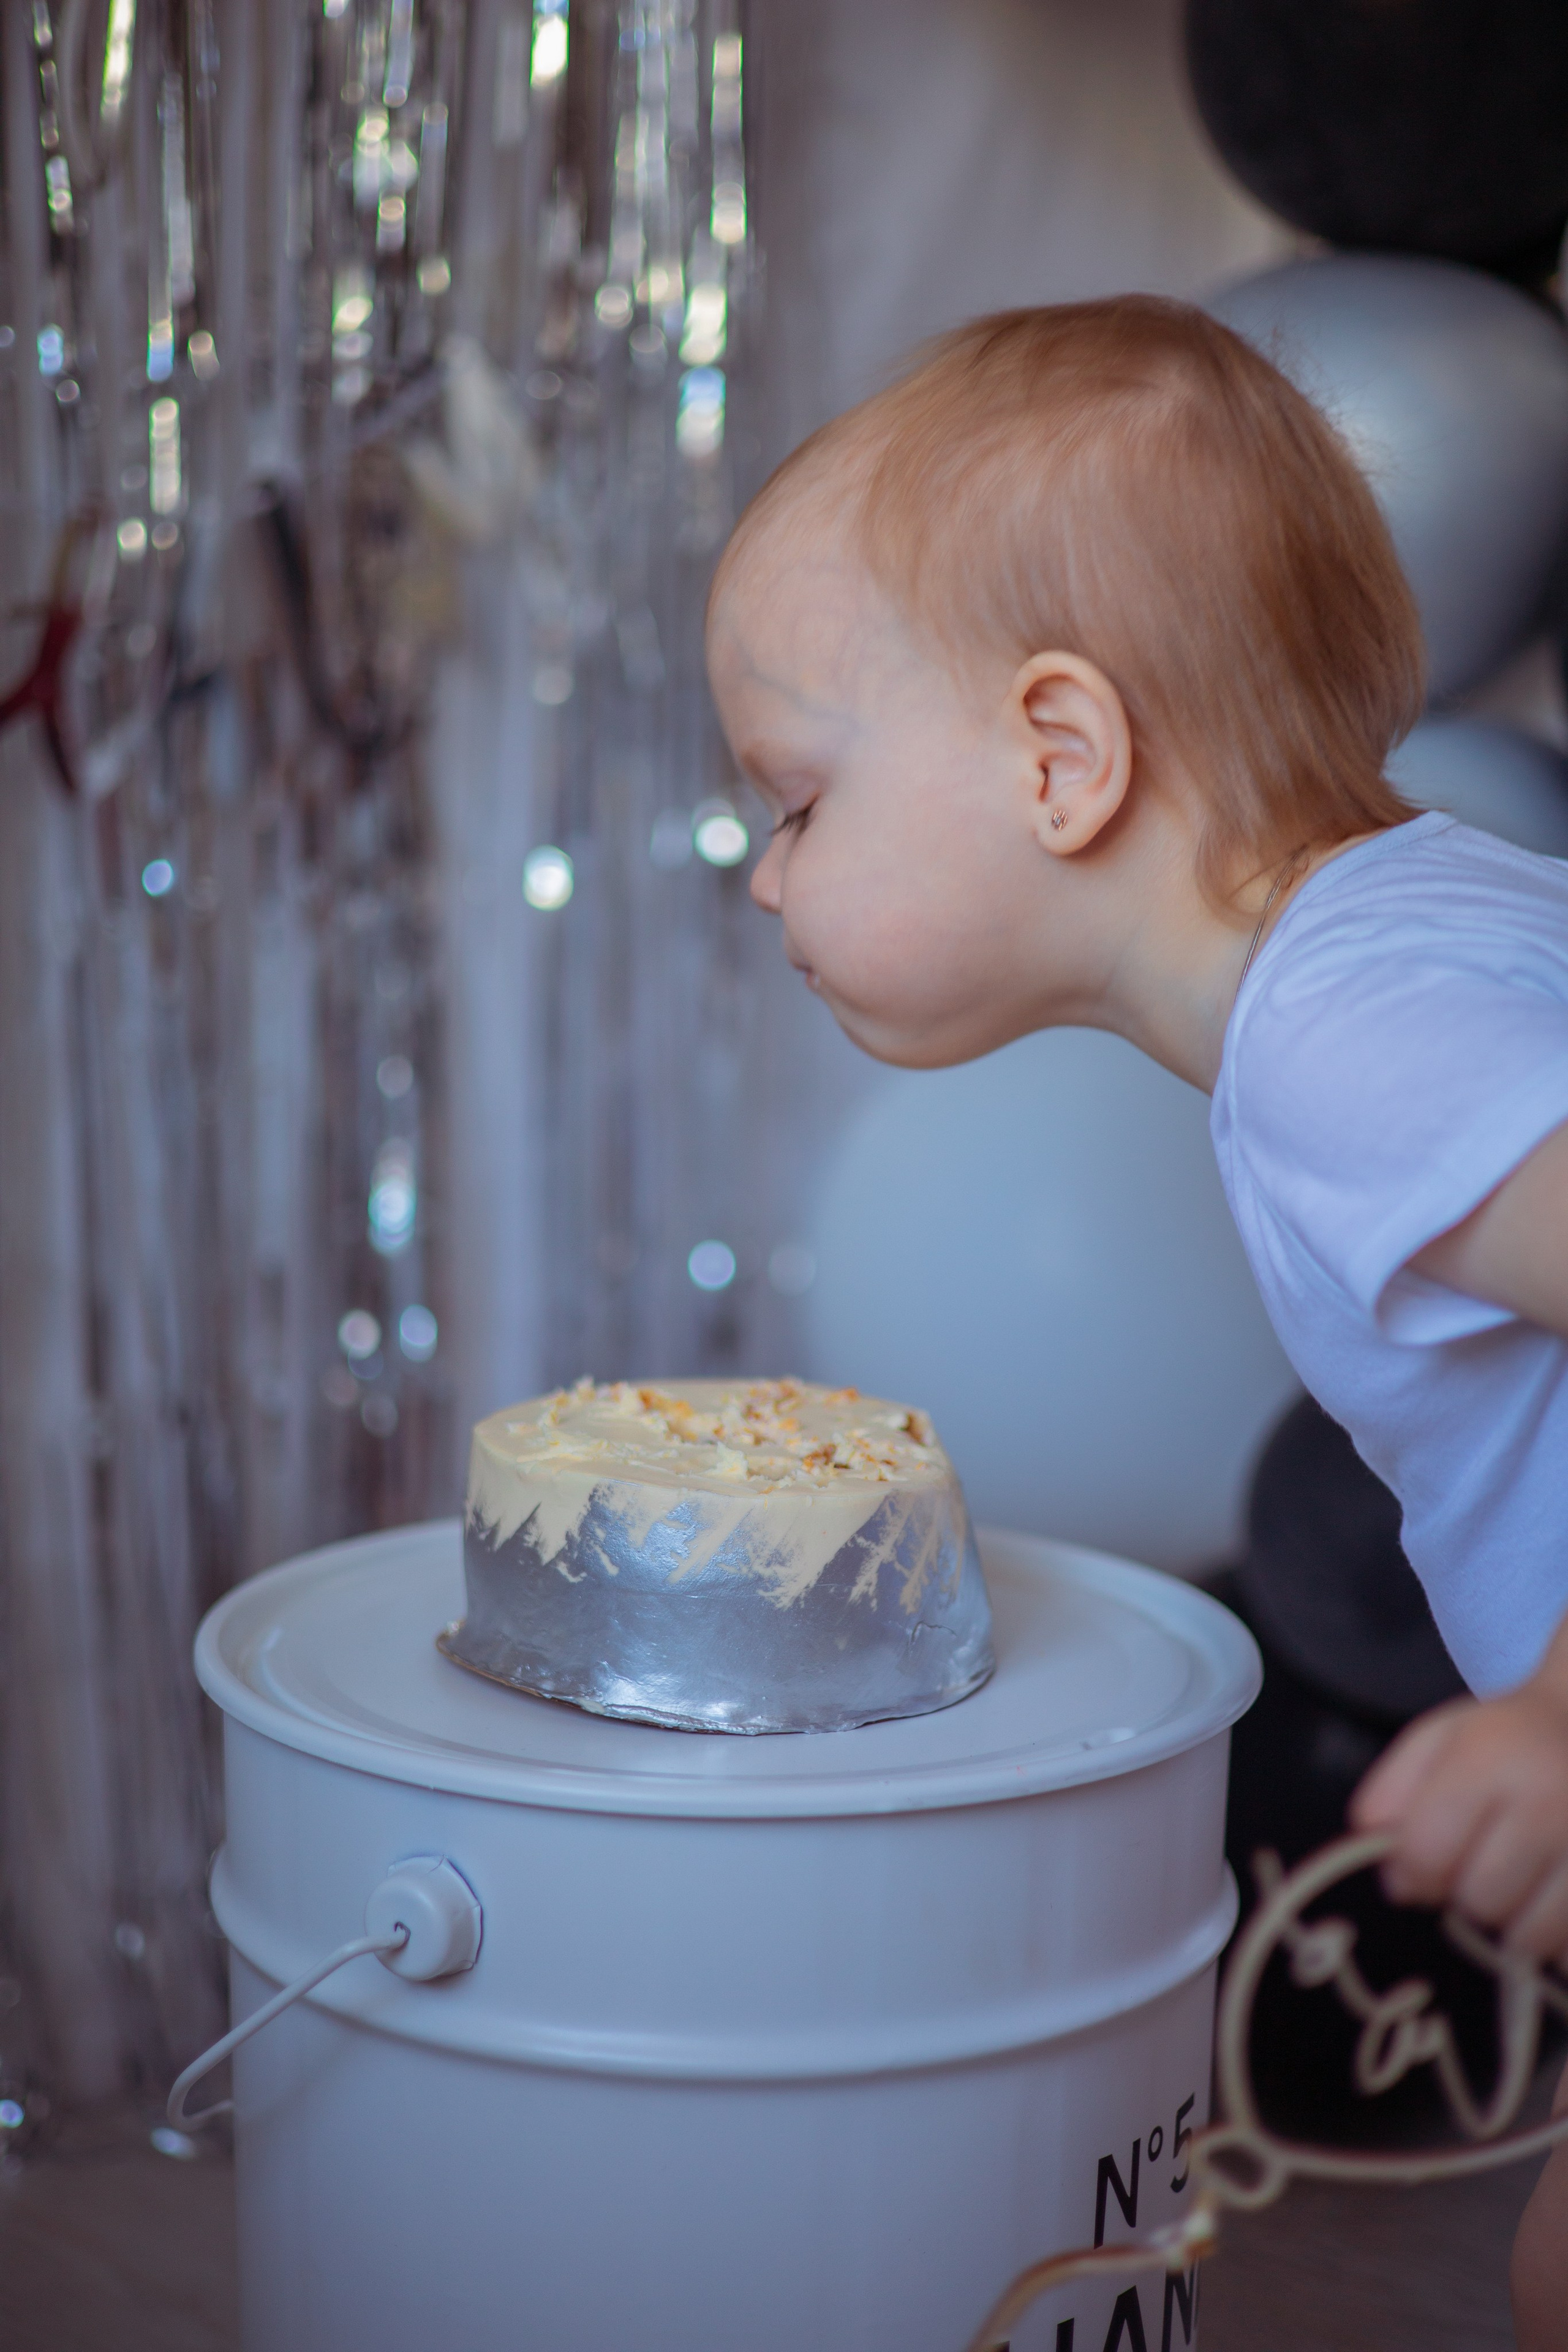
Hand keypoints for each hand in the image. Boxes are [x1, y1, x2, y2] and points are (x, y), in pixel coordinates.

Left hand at [1350, 1665, 1567, 1967]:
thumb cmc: (1502, 1738)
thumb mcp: (1434, 1741)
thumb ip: (1390, 1794)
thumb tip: (1390, 1876)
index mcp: (1491, 1758)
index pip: (1428, 1853)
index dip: (1411, 1872)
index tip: (1419, 1865)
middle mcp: (1550, 1802)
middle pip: (1479, 1901)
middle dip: (1465, 1895)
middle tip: (1476, 1866)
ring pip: (1529, 1937)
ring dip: (1511, 1923)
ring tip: (1515, 1881)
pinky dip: (1553, 1938)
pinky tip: (1549, 1896)